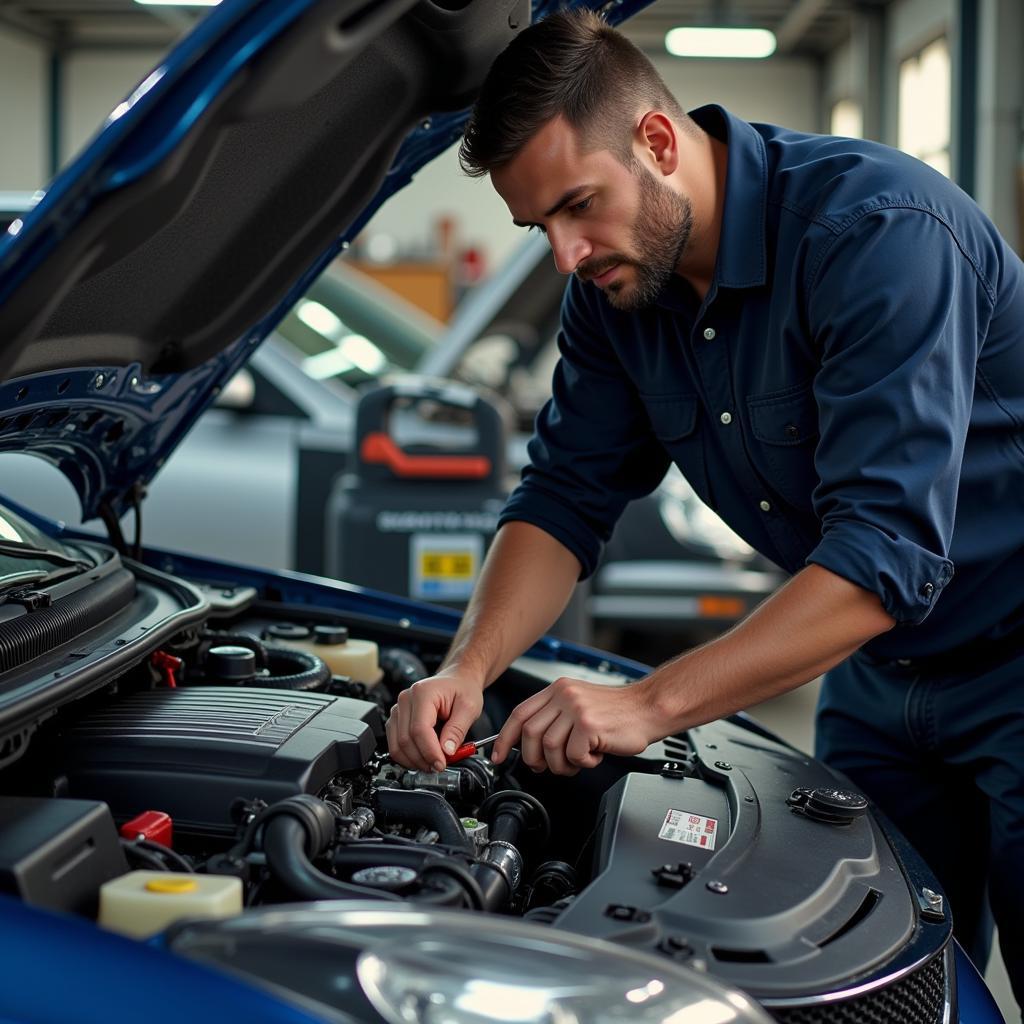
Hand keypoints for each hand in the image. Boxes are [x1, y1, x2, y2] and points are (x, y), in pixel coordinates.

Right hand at [386, 669, 484, 771]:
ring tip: (432, 764)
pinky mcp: (396, 720)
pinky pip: (395, 744)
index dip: (430, 752)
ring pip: (396, 745)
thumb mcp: (469, 707)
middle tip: (440, 766)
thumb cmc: (462, 689)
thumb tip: (447, 751)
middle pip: (405, 740)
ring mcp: (398, 709)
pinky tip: (423, 758)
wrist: (457, 680)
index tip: (442, 764)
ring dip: (414, 761)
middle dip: (423, 759)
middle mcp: (405, 700)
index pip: (419, 729)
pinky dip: (408, 757)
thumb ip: (457, 729)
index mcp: (423, 693)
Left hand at [492, 677, 659, 775]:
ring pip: (550, 747)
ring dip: (563, 764)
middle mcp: (564, 695)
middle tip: (549, 766)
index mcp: (557, 689)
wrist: (648, 708)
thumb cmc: (617, 712)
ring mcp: (576, 708)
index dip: (505, 738)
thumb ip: (554, 718)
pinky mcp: (589, 724)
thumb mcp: (579, 705)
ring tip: (579, 760)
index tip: (499, 755)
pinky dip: (583, 762)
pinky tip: (595, 754)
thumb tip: (529, 745)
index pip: (519, 713)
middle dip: (535, 758)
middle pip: (530, 734)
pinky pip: (573, 755)